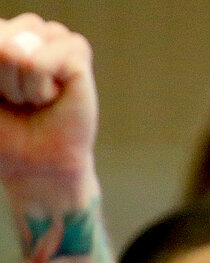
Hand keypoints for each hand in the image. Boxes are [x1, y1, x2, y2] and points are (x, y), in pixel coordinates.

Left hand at [0, 15, 95, 190]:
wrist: (34, 160)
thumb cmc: (4, 127)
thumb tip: (14, 52)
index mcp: (3, 32)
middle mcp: (29, 29)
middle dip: (1, 73)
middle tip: (18, 97)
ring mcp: (56, 40)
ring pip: (17, 51)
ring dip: (20, 84)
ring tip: (35, 98)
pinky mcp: (77, 54)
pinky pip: (40, 62)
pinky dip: (39, 88)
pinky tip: (52, 97)